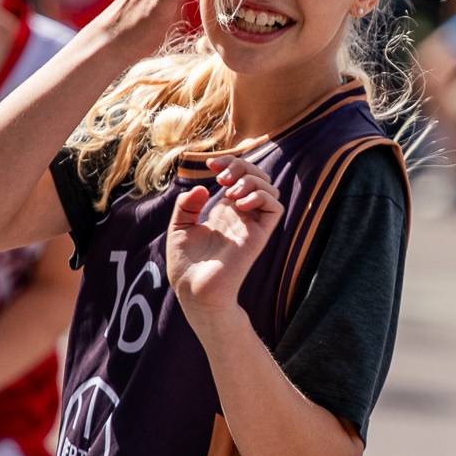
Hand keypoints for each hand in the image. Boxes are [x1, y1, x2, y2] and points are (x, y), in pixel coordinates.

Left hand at [165, 154, 283, 328]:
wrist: (193, 292)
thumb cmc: (186, 266)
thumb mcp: (179, 228)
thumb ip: (186, 206)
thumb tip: (202, 189)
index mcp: (224, 212)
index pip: (239, 177)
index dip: (230, 163)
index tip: (210, 164)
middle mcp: (241, 216)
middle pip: (258, 178)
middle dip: (242, 167)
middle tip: (220, 178)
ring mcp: (251, 225)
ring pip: (271, 189)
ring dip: (252, 181)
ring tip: (230, 193)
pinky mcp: (258, 236)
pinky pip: (275, 208)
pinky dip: (261, 197)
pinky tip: (239, 204)